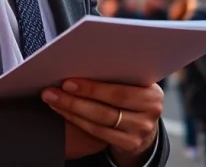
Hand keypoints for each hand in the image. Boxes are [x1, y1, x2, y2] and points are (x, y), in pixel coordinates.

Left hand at [43, 79, 162, 165]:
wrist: (144, 126)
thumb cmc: (133, 97)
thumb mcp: (134, 84)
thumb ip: (118, 76)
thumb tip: (83, 61)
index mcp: (152, 92)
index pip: (119, 91)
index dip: (92, 88)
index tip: (68, 81)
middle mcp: (150, 112)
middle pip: (107, 108)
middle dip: (76, 99)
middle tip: (52, 92)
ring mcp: (140, 130)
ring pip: (99, 121)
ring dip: (72, 110)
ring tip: (53, 100)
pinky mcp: (130, 144)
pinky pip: (97, 133)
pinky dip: (77, 121)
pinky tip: (64, 112)